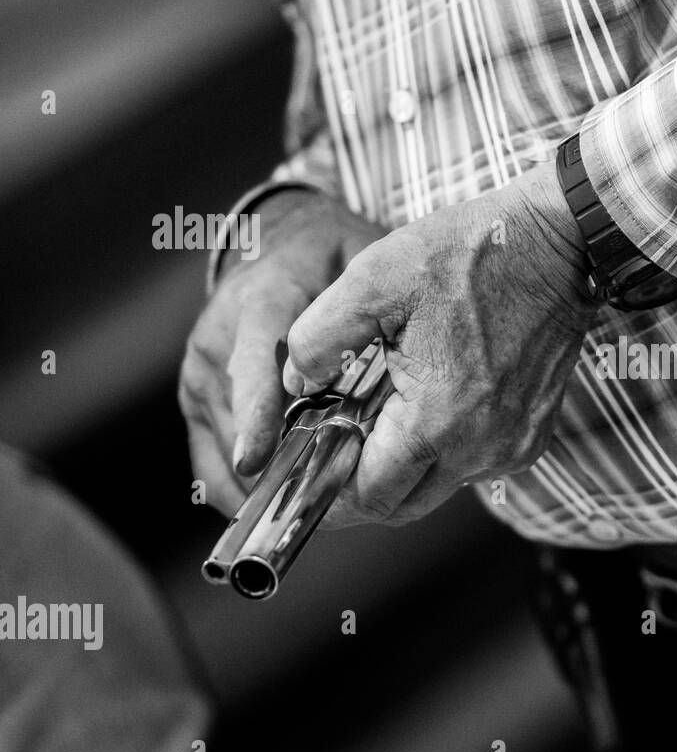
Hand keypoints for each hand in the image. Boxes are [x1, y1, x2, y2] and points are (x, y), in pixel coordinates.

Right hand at [179, 190, 384, 514]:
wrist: (278, 239)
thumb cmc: (328, 254)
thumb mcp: (359, 260)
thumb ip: (370, 306)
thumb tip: (404, 356)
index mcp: (259, 303)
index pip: (251, 364)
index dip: (255, 415)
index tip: (256, 459)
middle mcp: (217, 341)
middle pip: (235, 422)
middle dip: (275, 469)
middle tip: (322, 508)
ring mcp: (201, 374)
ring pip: (224, 450)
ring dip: (265, 484)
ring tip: (313, 512)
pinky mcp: (197, 399)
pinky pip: (210, 462)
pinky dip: (245, 490)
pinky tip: (282, 507)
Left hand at [282, 164, 598, 526]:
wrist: (557, 245)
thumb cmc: (471, 255)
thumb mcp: (372, 280)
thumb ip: (317, 338)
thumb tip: (297, 382)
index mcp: (436, 421)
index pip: (369, 498)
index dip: (328, 495)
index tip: (306, 476)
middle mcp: (481, 447)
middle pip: (402, 506)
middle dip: (361, 490)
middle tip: (333, 452)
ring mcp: (512, 445)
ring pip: (439, 487)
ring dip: (404, 468)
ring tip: (380, 416)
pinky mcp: (531, 435)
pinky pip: (475, 465)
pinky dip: (444, 450)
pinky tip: (428, 405)